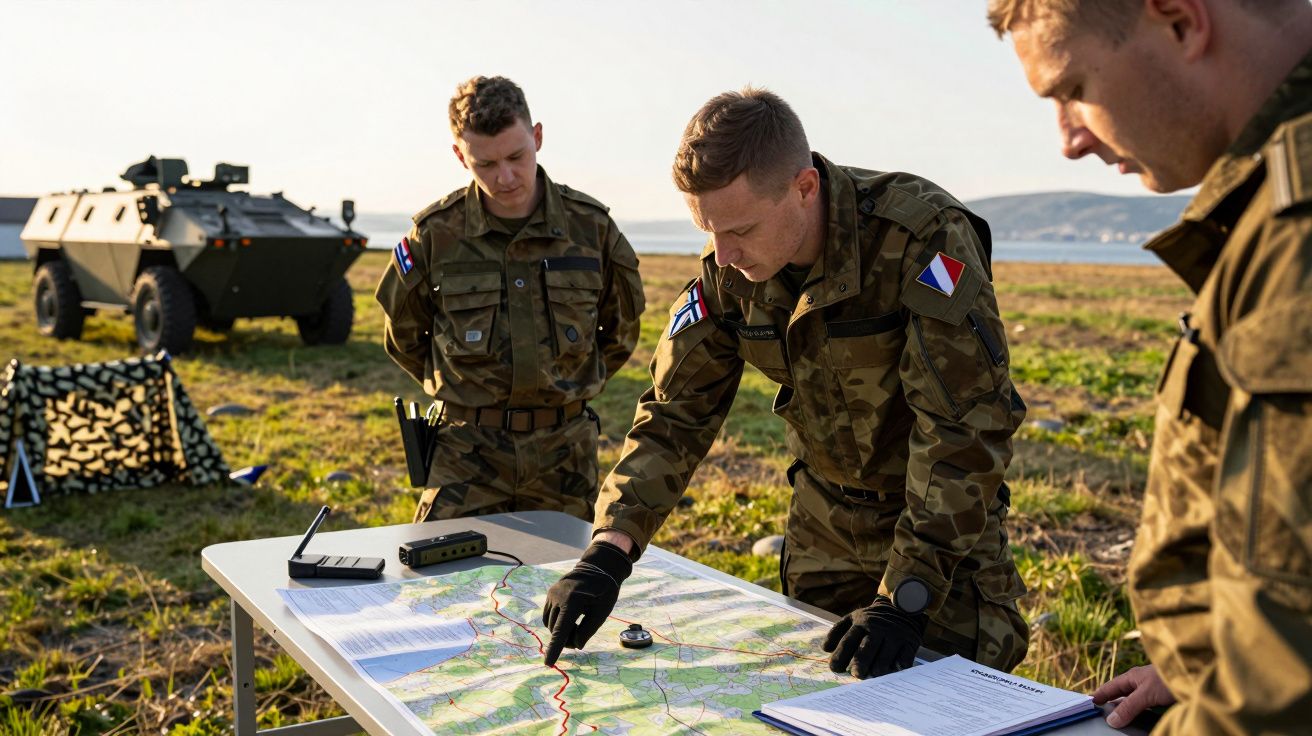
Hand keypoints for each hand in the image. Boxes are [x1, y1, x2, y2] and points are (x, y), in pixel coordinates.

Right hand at [541, 541, 632, 665]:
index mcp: (572, 601)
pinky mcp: (550, 593)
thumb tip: (577, 645)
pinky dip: (557, 622)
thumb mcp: (603, 611)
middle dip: (566, 638)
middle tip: (580, 637)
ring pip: (550, 624)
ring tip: (577, 624)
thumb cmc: (605, 590)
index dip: (555, 648)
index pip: (561, 630)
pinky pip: (549, 615)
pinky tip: (570, 618)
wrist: (598, 567)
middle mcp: (558, 597)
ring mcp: (552, 594)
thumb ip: (588, 630)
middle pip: (555, 629)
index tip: (548, 663)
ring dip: (560, 630)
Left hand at [822, 596, 926, 677]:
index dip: (840, 655)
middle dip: (860, 663)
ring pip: (885, 656)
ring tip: (873, 676)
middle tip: (856, 675)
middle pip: (867, 648)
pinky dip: (898, 667)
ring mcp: (895, 635)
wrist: (901, 608)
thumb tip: (825, 649)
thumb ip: (837, 632)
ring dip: (878, 668)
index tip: (834, 668)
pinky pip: (904, 659)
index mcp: (861, 622)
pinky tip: (893, 672)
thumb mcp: (853, 619)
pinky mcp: (910, 642)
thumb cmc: (871, 620)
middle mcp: (878, 628)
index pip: (848, 640)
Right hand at [1093, 664, 1175, 728]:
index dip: (1100, 694)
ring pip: (1134, 699)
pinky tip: (1141, 715)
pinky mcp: (1162, 695)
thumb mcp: (1145, 694)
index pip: (1111, 687)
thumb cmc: (1169, 678)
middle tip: (1103, 710)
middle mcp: (1140, 681)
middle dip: (1113, 701)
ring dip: (1127, 706)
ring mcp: (1152, 688)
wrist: (1196, 676)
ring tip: (1120, 715)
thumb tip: (1112, 720)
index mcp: (1132, 677)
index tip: (1091, 701)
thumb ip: (1128, 707)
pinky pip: (1146, 704)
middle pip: (1122, 693)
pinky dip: (1140, 710)